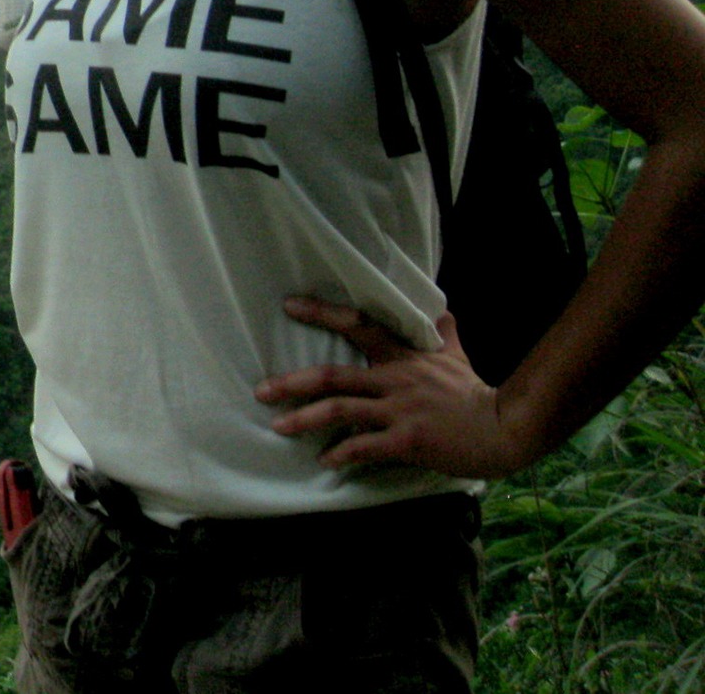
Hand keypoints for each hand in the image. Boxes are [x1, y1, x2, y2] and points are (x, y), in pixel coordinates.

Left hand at [255, 297, 538, 478]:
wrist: (506, 429)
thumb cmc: (476, 395)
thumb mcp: (458, 358)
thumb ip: (444, 336)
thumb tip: (444, 312)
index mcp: (403, 357)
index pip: (358, 325)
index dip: (322, 314)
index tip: (289, 305)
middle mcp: (396, 379)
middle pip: (333, 375)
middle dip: (292, 383)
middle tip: (261, 390)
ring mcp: (401, 410)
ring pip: (341, 411)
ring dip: (305, 420)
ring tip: (279, 427)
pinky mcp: (409, 440)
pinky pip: (365, 446)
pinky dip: (342, 454)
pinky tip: (325, 460)